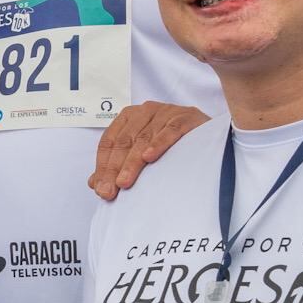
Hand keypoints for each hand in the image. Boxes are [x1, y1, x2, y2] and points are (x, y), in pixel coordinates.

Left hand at [88, 100, 208, 200]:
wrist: (208, 132)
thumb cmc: (170, 143)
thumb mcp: (141, 151)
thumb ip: (118, 164)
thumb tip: (94, 183)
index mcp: (129, 117)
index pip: (109, 141)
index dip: (103, 166)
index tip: (100, 188)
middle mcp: (145, 111)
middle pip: (124, 141)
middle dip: (114, 168)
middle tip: (109, 191)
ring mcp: (166, 112)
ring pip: (143, 139)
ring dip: (132, 162)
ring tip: (124, 182)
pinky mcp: (185, 117)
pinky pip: (169, 131)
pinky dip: (158, 144)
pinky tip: (149, 158)